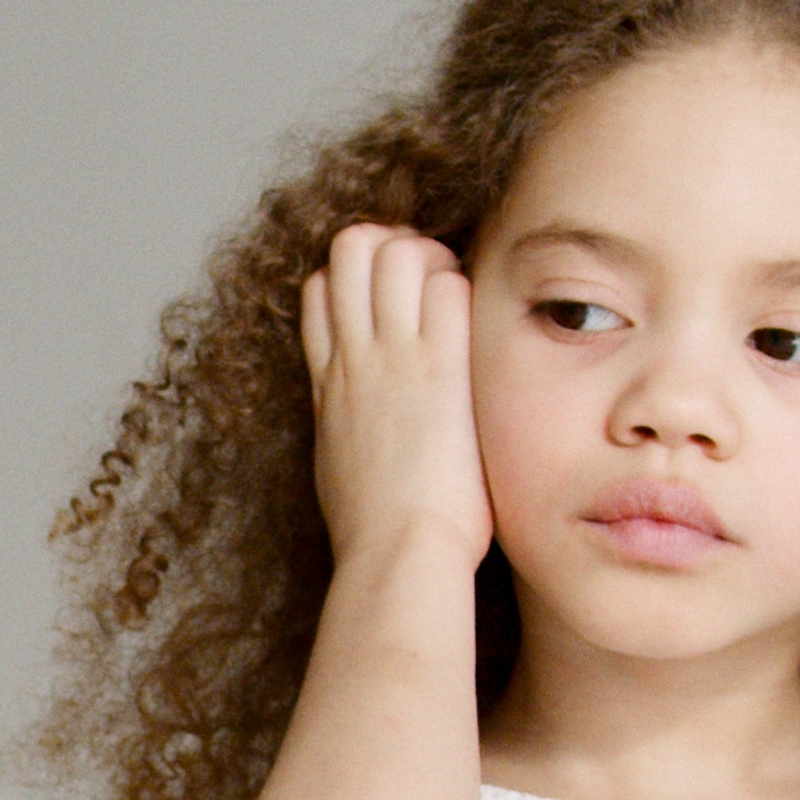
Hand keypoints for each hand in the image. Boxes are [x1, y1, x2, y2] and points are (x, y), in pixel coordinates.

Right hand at [299, 220, 487, 566]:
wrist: (394, 553)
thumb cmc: (374, 533)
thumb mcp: (338, 469)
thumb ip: (346, 432)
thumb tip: (359, 435)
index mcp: (329, 383)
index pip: (321, 289)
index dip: (358, 277)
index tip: (393, 301)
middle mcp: (354, 359)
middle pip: (350, 249)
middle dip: (392, 246)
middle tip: (429, 283)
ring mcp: (393, 360)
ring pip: (395, 251)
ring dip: (430, 258)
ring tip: (455, 297)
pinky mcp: (441, 371)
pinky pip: (449, 288)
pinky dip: (464, 288)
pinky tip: (478, 322)